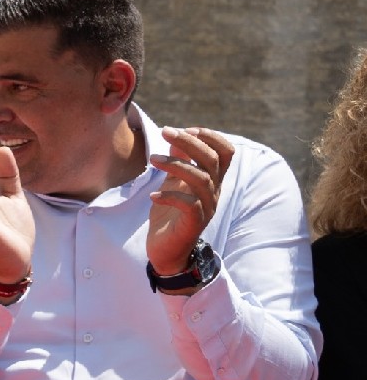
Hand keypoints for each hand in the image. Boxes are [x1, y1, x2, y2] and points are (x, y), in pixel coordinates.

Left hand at [147, 127, 232, 277]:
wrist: (165, 250)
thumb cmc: (170, 214)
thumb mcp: (172, 183)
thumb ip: (178, 162)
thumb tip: (177, 136)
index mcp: (211, 180)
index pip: (226, 152)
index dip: (211, 136)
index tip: (186, 129)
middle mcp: (214, 192)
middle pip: (213, 160)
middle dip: (190, 142)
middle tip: (165, 131)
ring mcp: (206, 208)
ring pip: (202, 179)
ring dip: (176, 165)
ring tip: (153, 159)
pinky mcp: (194, 223)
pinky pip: (190, 205)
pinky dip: (171, 196)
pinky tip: (153, 195)